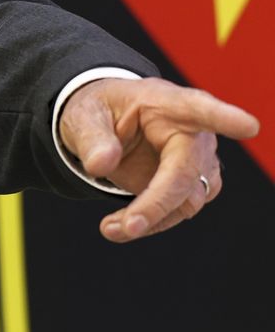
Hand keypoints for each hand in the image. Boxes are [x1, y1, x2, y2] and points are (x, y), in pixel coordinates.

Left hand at [59, 77, 258, 242]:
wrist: (106, 123)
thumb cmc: (101, 111)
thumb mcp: (83, 116)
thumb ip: (91, 137)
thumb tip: (100, 165)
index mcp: (167, 103)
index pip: (199, 109)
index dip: (224, 118)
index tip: (248, 126)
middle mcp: (193, 132)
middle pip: (186, 172)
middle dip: (157, 203)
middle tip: (126, 226)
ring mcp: (197, 160)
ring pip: (188, 200)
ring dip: (152, 219)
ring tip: (112, 228)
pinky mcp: (192, 184)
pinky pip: (180, 211)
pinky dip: (152, 222)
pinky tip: (123, 225)